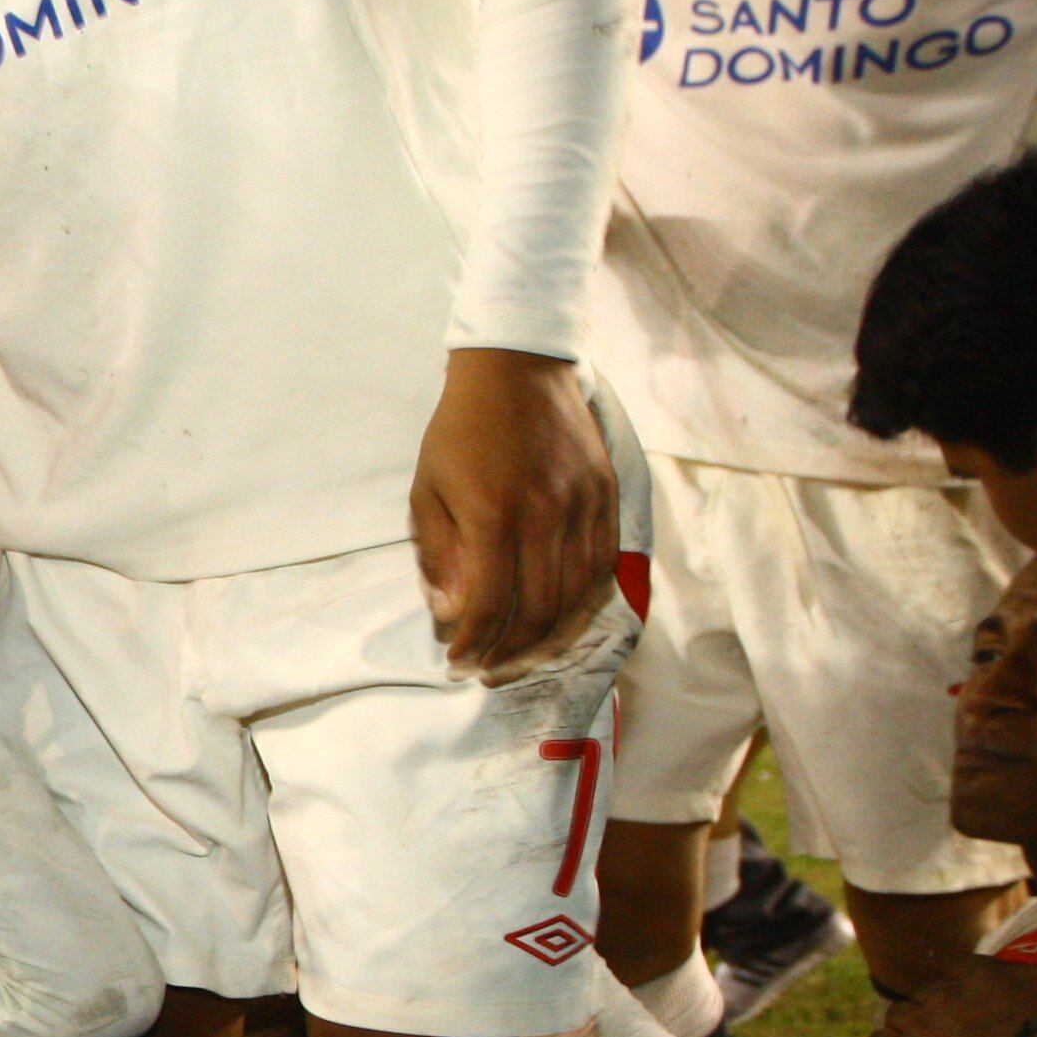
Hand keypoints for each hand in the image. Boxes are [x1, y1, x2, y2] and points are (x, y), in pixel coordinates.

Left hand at [410, 348, 617, 679]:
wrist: (517, 368)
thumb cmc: (461, 430)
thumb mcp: (427, 490)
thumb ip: (439, 555)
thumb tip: (450, 612)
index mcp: (495, 515)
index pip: (490, 603)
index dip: (474, 643)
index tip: (459, 661)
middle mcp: (546, 515)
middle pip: (540, 609)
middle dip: (513, 650)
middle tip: (491, 668)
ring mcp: (584, 505)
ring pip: (579, 594)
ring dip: (552, 634)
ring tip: (525, 651)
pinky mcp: (608, 495)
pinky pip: (603, 564)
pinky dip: (584, 600)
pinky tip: (561, 614)